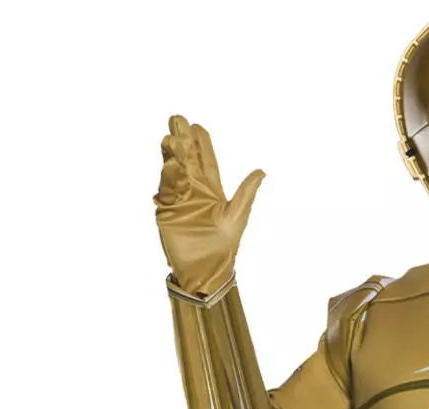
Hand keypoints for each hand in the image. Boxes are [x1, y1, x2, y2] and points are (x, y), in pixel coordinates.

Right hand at [154, 115, 263, 296]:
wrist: (205, 271)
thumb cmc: (223, 247)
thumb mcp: (237, 216)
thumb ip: (246, 193)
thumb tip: (261, 171)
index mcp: (211, 190)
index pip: (205, 161)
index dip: (201, 144)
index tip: (197, 126)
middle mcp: (193, 190)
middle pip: (186, 159)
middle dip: (182, 140)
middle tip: (177, 118)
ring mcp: (178, 199)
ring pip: (174, 170)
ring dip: (172, 154)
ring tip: (171, 137)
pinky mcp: (166, 210)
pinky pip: (167, 190)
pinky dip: (168, 177)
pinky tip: (171, 164)